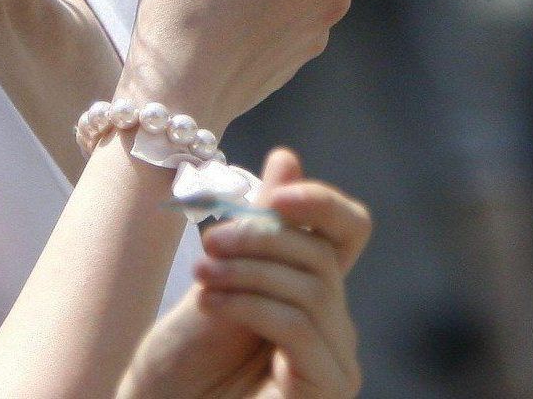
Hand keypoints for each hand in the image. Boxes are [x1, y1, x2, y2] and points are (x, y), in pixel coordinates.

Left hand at [117, 148, 370, 398]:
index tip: (276, 194)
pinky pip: (297, 325)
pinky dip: (251, 304)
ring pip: (311, 288)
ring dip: (249, 272)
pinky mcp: (326, 390)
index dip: (321, 202)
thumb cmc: (184, 360)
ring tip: (201, 276)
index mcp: (313, 291)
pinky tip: (211, 304)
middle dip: (262, 239)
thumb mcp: (219, 277)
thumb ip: (256, 226)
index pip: (348, 230)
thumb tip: (287, 157)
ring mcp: (335, 363)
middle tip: (210, 241)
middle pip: (323, 256)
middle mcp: (335, 327)